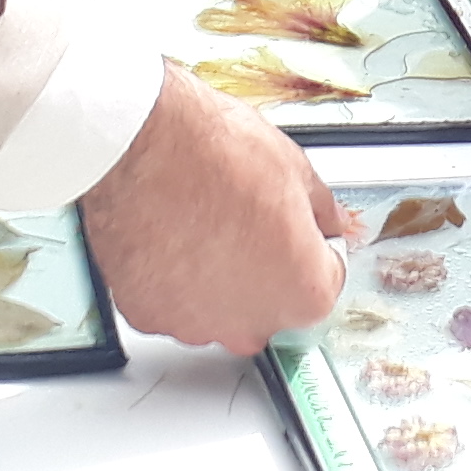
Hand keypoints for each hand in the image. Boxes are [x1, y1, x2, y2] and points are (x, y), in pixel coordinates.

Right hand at [75, 61, 358, 353]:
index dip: (312, 247)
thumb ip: (321, 212)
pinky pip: (169, 303)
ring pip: (216, 309)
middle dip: (263, 270)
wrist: (142, 145)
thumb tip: (327, 222)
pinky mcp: (147, 316)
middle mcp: (252, 324)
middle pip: (268, 305)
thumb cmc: (217, 154)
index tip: (295, 229)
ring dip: (214, 278)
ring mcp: (196, 326)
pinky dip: (168, 278)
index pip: (325, 282)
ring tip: (200, 223)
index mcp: (304, 292)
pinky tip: (168, 235)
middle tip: (244, 221)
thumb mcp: (296, 170)